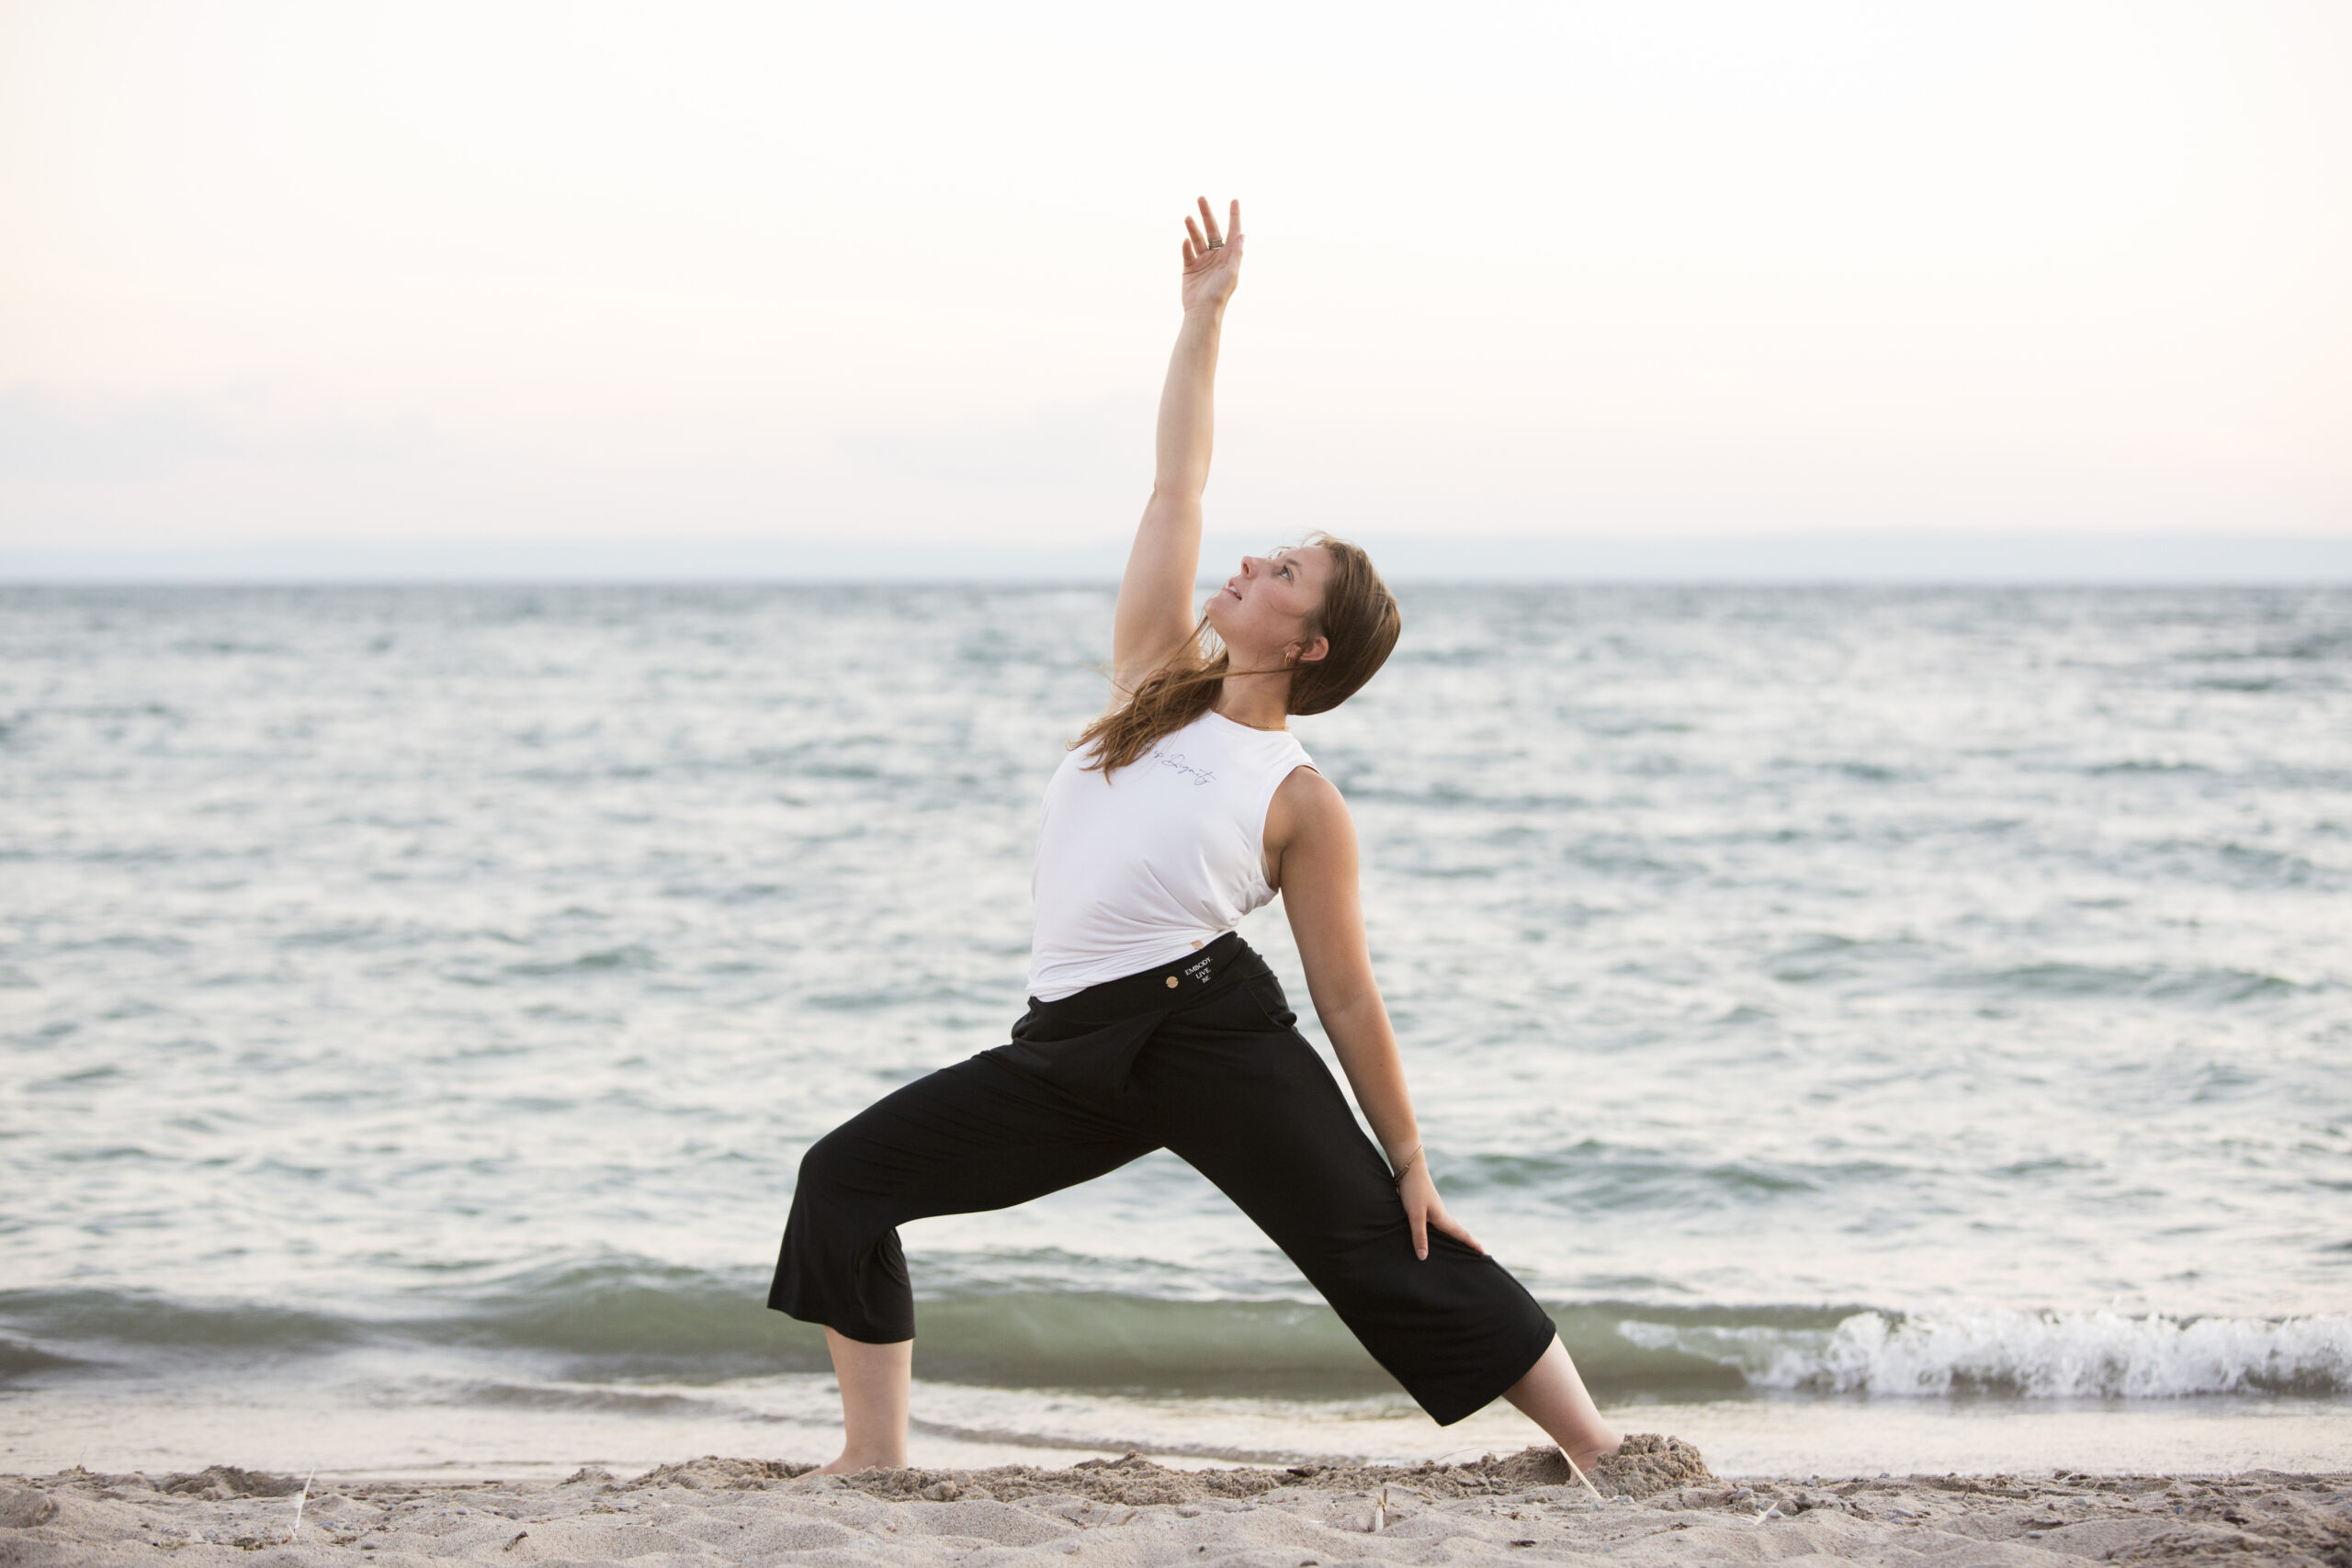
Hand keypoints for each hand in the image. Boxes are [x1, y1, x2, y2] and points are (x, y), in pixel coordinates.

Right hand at [1180, 196, 1242, 313]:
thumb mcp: (1232, 272)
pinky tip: (1185, 241)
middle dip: (1206, 214)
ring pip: (1197, 239)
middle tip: (1201, 198)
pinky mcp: (1189, 268)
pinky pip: (1187, 253)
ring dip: (1193, 227)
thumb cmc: (1220, 294)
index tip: (1234, 200)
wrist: (1202, 311)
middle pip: (1212, 230)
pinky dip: (1186, 246)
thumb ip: (1236, 253)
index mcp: (1229, 256)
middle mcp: (1216, 256)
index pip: (1232, 231)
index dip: (1234, 216)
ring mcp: (1202, 261)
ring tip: (1187, 217)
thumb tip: (1242, 234)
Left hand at [1398, 1162, 1484, 1261]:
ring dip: (1456, 1238)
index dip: (1473, 1245)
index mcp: (1443, 1219)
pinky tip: (1436, 1235)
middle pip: (1458, 1232)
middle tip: (1478, 1254)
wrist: (1409, 1168)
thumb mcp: (1415, 1215)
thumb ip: (1419, 1236)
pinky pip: (1438, 1224)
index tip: (1485, 1255)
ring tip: (1459, 1249)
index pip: (1462, 1235)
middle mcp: (1442, 1215)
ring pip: (1448, 1228)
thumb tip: (1423, 1257)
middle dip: (1467, 1243)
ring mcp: (1434, 1211)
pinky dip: (1443, 1232)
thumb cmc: (1413, 1190)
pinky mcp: (1426, 1208)